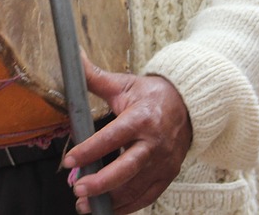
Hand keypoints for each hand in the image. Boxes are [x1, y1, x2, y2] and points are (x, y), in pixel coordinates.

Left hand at [62, 57, 192, 213]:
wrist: (188, 104)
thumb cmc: (151, 95)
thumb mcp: (124, 84)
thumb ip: (95, 77)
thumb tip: (74, 57)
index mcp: (142, 118)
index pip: (113, 137)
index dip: (90, 150)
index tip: (70, 160)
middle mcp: (154, 143)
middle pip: (127, 168)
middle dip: (101, 183)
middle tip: (78, 190)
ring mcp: (163, 162)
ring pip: (136, 187)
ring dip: (110, 199)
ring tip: (85, 206)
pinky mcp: (167, 175)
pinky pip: (147, 196)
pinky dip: (127, 206)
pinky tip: (108, 208)